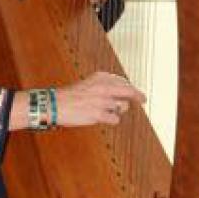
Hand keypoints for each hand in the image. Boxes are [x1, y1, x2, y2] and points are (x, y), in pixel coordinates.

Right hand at [9, 71, 145, 129]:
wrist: (54, 104)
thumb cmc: (70, 96)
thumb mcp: (87, 84)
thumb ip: (104, 86)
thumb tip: (121, 93)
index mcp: (100, 77)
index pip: (122, 81)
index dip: (131, 87)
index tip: (136, 92)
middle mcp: (103, 87)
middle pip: (129, 91)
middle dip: (138, 96)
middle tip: (143, 100)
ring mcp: (102, 101)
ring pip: (122, 107)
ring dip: (118, 111)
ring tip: (106, 112)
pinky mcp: (99, 114)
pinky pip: (115, 119)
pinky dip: (111, 120)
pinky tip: (103, 119)